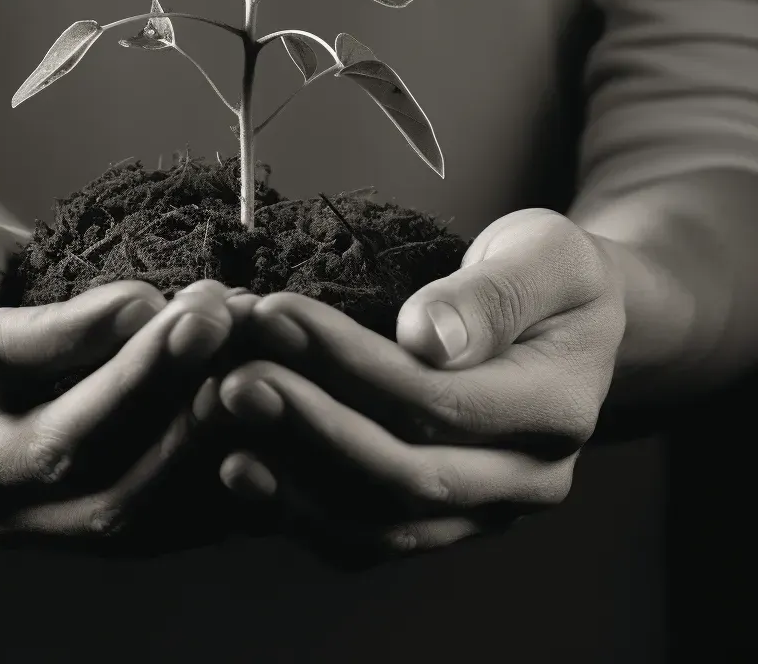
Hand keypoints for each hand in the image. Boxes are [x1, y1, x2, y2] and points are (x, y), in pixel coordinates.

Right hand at [0, 205, 238, 548]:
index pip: (53, 439)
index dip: (123, 377)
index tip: (168, 301)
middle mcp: (14, 506)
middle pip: (119, 486)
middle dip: (182, 394)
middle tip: (227, 312)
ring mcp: (71, 513)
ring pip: (164, 505)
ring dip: (220, 423)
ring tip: (254, 334)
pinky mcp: (121, 495)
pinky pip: (190, 504)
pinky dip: (237, 453)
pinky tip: (269, 384)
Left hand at [206, 208, 625, 562]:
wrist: (570, 321)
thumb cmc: (551, 275)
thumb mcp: (545, 256)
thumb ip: (494, 296)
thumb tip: (427, 338)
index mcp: (556, 409)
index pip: (438, 401)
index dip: (350, 363)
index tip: (275, 313)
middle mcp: (527, 479)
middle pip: (405, 473)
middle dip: (309, 422)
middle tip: (232, 374)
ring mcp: (485, 509)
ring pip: (380, 522)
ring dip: (293, 473)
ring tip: (224, 411)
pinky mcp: (442, 519)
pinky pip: (368, 536)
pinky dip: (300, 510)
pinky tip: (240, 467)